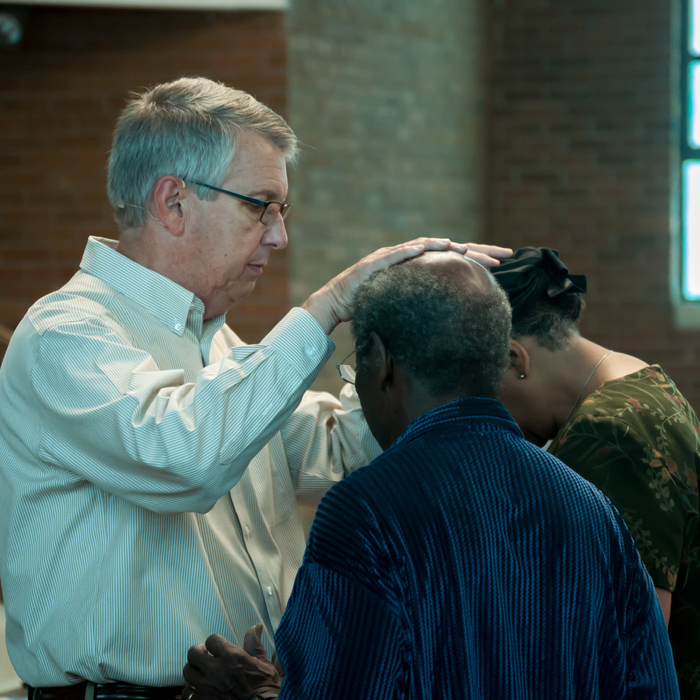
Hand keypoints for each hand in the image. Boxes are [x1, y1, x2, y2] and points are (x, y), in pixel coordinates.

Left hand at [182, 625, 280, 699]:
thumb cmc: (265, 688)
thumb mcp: (263, 663)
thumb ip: (254, 644)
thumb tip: (255, 627)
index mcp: (231, 656)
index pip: (211, 640)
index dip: (214, 643)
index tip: (216, 648)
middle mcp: (216, 670)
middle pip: (193, 653)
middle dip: (198, 653)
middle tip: (204, 658)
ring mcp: (207, 687)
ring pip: (187, 672)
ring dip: (194, 672)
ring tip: (201, 674)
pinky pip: (186, 692)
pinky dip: (191, 691)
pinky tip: (199, 691)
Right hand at [302, 239, 511, 333]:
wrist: (337, 303)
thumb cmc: (371, 306)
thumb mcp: (405, 307)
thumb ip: (424, 306)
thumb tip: (450, 320)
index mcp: (419, 267)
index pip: (453, 260)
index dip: (478, 259)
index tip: (503, 263)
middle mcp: (409, 257)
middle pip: (448, 250)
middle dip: (477, 250)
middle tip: (505, 254)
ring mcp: (391, 257)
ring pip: (424, 247)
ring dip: (445, 246)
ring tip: (466, 248)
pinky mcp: (374, 264)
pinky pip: (394, 256)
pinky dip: (409, 251)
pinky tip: (425, 248)